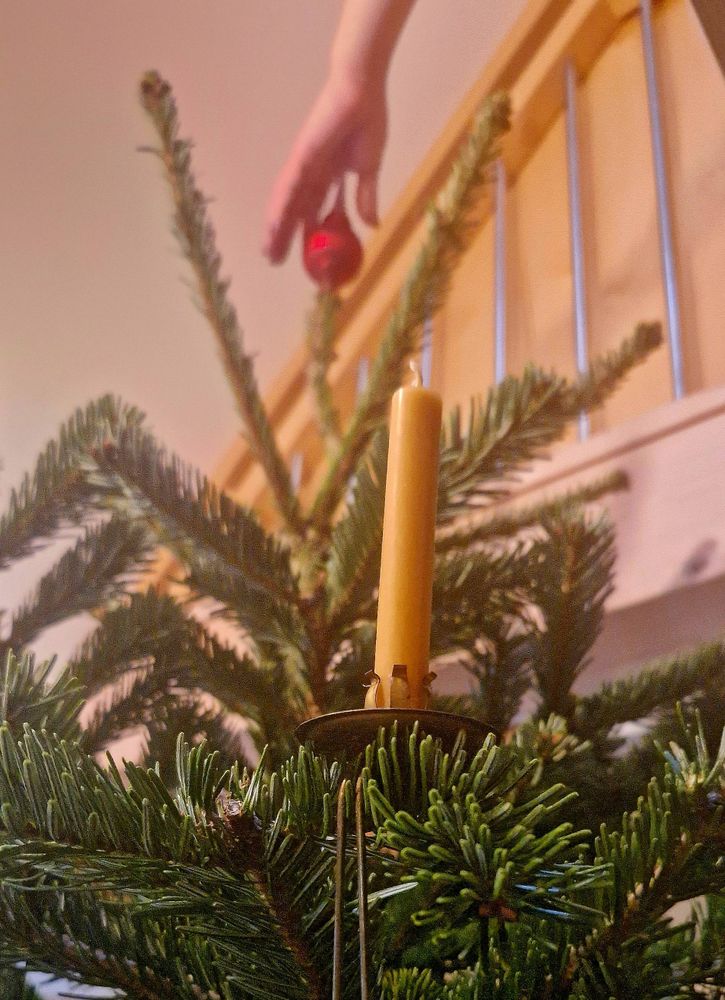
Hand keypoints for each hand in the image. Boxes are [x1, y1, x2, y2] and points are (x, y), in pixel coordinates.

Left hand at [264, 75, 386, 263]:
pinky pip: (289, 186)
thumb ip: (367, 197)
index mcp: (328, 177)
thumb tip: (372, 225)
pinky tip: (274, 226)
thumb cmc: (367, 123)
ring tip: (268, 251)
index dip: (308, 234)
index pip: (314, 211)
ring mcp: (304, 166)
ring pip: (286, 203)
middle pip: (295, 211)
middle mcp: (311, 174)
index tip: (305, 258)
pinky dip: (281, 206)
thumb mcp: (369, 170)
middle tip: (274, 260)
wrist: (364, 92)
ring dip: (276, 228)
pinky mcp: (302, 156)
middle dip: (285, 236)